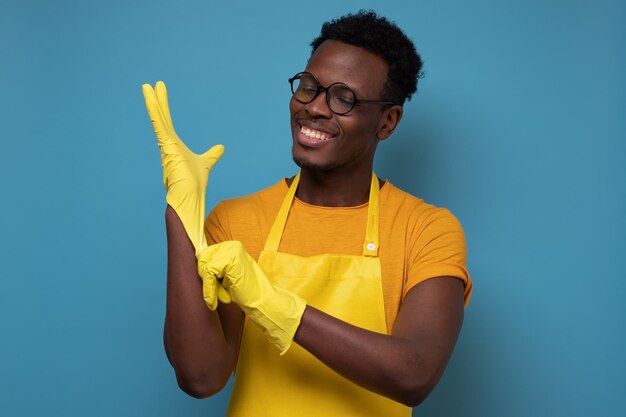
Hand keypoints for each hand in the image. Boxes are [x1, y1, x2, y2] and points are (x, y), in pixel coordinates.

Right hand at [142, 81, 223, 252]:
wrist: (190, 196)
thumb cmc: (194, 183)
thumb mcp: (206, 162)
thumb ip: (211, 155)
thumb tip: (221, 148)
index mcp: (173, 145)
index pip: (167, 122)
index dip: (164, 107)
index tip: (160, 92)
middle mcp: (167, 143)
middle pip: (161, 117)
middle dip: (157, 101)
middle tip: (152, 84)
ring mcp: (166, 145)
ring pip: (158, 119)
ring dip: (152, 102)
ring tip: (146, 86)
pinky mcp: (167, 146)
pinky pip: (159, 125)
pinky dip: (154, 112)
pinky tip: (150, 99)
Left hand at [197, 241, 306, 353]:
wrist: (263, 301)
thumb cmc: (245, 291)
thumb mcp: (227, 275)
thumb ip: (214, 267)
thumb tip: (195, 259)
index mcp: (231, 247)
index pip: (205, 255)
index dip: (204, 273)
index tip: (210, 288)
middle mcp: (232, 245)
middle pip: (202, 259)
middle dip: (206, 280)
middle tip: (218, 295)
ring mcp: (232, 251)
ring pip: (204, 267)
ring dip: (209, 287)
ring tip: (222, 297)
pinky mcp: (230, 260)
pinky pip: (208, 273)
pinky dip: (208, 290)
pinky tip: (215, 301)